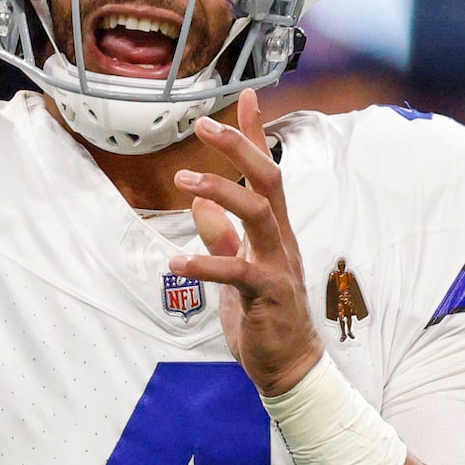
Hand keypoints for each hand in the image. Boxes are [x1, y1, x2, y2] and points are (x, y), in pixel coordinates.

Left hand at [175, 92, 324, 397]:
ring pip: (258, 213)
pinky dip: (205, 264)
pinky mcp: (268, 294)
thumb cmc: (264, 318)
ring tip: (184, 181)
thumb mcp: (238, 271)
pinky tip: (175, 263)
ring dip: (221, 192)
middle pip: (269, 180)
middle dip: (239, 147)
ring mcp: (278, 265)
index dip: (256, 134)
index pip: (268, 172)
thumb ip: (222, 238)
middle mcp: (281, 240)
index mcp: (275, 231)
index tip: (245, 96)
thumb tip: (200, 209)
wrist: (290, 367)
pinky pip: (237, 271)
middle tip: (202, 125)